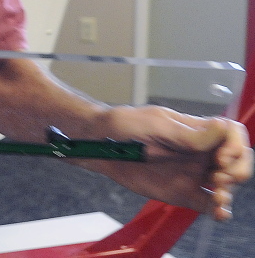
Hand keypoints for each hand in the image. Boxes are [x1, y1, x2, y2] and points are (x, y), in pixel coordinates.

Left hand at [94, 106, 252, 220]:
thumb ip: (186, 134)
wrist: (99, 145)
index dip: (236, 146)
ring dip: (229, 192)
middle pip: (237, 161)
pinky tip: (218, 213)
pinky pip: (207, 203)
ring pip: (226, 185)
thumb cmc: (124, 125)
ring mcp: (192, 173)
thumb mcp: (155, 123)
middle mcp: (199, 152)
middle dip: (238, 170)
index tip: (222, 156)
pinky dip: (218, 210)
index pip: (232, 135)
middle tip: (218, 177)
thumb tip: (222, 127)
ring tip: (217, 195)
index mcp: (196, 131)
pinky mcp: (182, 192)